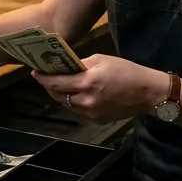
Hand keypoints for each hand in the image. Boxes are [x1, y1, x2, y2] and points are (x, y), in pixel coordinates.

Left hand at [31, 54, 164, 122]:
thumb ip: (80, 64)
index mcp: (87, 82)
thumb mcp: (101, 60)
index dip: (42, 77)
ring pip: (66, 104)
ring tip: (58, 84)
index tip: (34, 71)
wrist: (146, 92)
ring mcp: (91, 113)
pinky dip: (73, 101)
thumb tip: (64, 66)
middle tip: (44, 77)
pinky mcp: (96, 120)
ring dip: (60, 94)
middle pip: (57, 95)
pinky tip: (75, 93)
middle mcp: (86, 100)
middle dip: (48, 86)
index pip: (55, 82)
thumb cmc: (125, 71)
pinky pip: (77, 110)